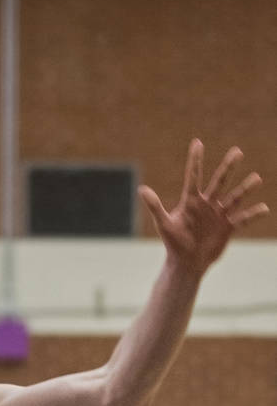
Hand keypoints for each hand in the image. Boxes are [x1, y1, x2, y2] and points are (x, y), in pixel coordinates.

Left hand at [139, 139, 268, 275]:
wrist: (187, 262)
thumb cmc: (173, 242)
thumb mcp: (164, 223)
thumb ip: (155, 206)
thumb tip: (141, 189)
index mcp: (190, 201)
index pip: (193, 176)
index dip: (195, 160)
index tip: (198, 142)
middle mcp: (206, 204)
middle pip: (219, 181)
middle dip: (228, 167)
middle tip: (237, 151)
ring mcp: (218, 215)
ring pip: (235, 198)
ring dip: (246, 188)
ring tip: (257, 178)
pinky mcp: (228, 227)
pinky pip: (243, 219)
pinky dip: (253, 214)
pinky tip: (264, 208)